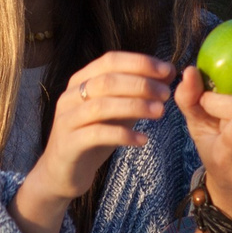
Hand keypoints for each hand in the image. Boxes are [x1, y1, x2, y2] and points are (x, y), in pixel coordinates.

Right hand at [11, 52, 174, 232]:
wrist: (62, 172)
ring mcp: (67, 119)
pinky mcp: (68, 144)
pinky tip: (143, 140)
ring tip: (160, 112)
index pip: (110, 60)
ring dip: (135, 106)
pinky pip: (97, 134)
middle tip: (166, 94)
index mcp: (81, 80)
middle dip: (141, 84)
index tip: (168, 70)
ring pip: (102, 106)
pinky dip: (123, 135)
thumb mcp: (118, 111)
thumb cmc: (94, 136)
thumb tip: (169, 73)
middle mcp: (70, 96)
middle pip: (107, 81)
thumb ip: (138, 92)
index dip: (140, 63)